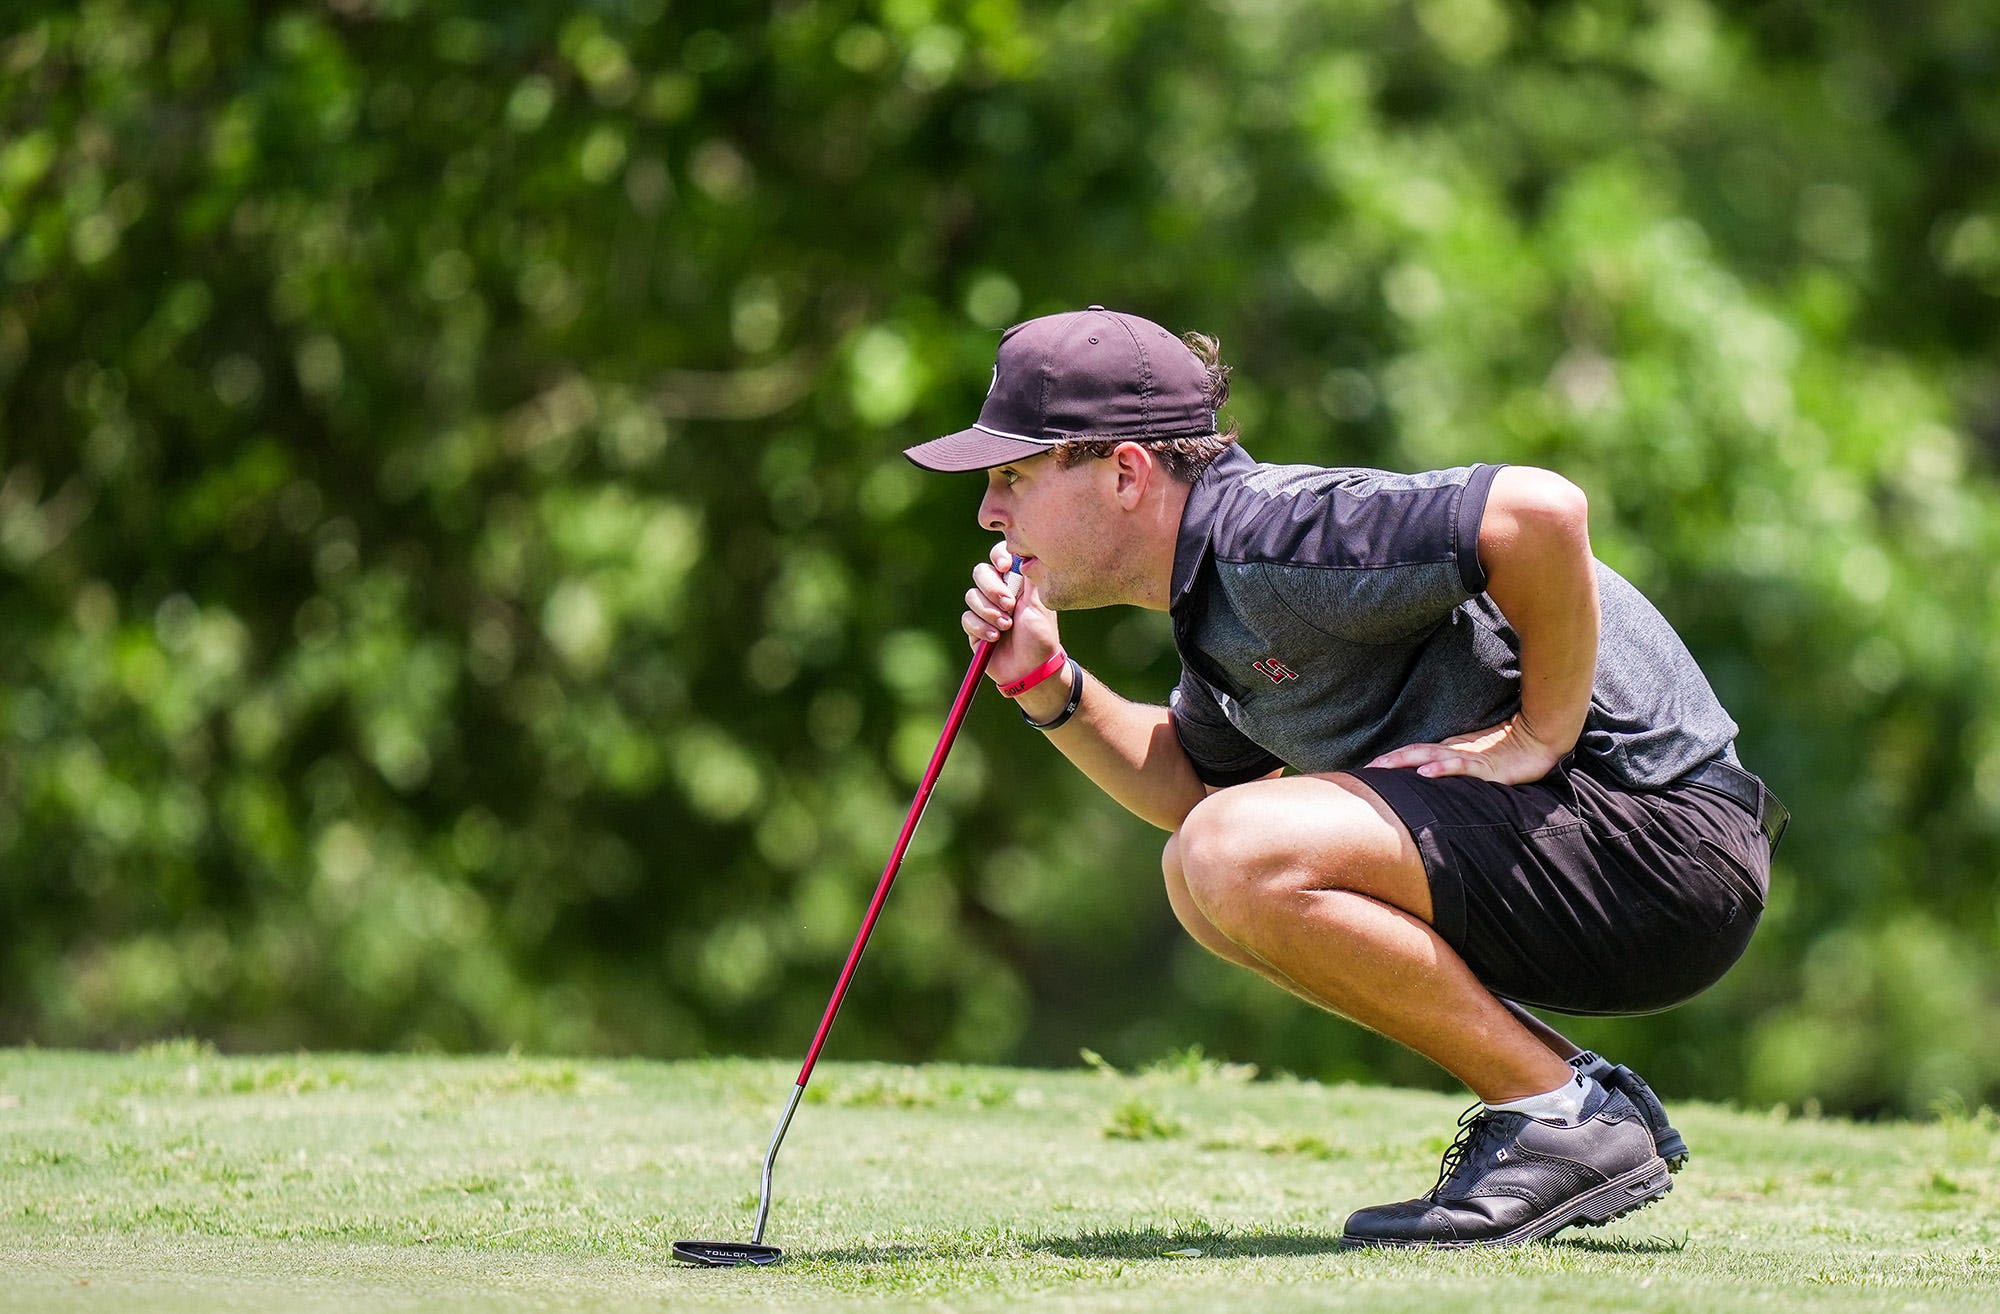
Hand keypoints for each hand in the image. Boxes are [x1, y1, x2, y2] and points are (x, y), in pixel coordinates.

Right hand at [962, 541, 1062, 687]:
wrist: (1032, 670)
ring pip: (971, 596)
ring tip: (1005, 627)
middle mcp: (999, 593)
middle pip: (981, 572)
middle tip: (1009, 605)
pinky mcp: (974, 629)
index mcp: (1016, 583)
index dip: (998, 556)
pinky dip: (980, 627)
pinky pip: (967, 619)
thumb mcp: (1040, 604)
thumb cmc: (1041, 638)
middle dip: (992, 588)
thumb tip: (1023, 553)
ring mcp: (985, 610)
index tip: (1005, 566)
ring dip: (989, 611)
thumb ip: (1030, 577)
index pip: (1000, 557)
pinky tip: (994, 638)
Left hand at [1364, 715, 1565, 786]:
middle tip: (1367, 769)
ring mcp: (1469, 758)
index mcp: (1449, 750)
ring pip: (1432, 756)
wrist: (1539, 742)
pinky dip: (1441, 769)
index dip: (1392, 758)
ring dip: (1406, 762)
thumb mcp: (1472, 761)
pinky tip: (1425, 773)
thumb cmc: (1506, 752)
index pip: (1414, 753)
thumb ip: (1451, 765)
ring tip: (1385, 767)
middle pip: (1416, 752)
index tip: (1368, 768)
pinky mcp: (1486, 767)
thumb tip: (1426, 776)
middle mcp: (1454, 751)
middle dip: (1391, 761)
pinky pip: (1460, 767)